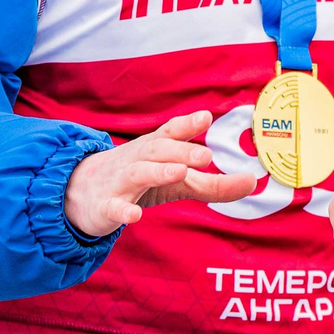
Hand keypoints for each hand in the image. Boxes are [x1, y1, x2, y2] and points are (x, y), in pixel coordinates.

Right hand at [64, 111, 257, 238]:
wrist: (80, 192)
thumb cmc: (139, 181)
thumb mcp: (177, 180)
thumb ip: (214, 184)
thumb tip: (252, 182)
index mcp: (154, 149)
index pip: (171, 132)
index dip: (187, 124)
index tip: (206, 116)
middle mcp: (138, 160)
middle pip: (158, 150)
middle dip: (181, 151)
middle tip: (206, 156)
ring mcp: (119, 182)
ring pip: (138, 173)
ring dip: (158, 171)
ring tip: (179, 173)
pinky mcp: (105, 206)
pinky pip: (113, 207)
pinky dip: (123, 210)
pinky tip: (135, 216)